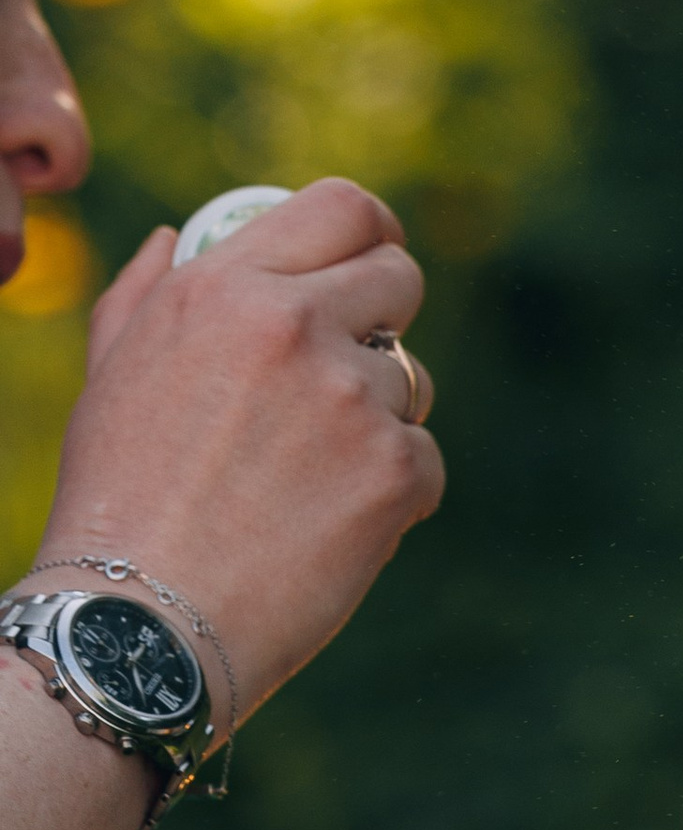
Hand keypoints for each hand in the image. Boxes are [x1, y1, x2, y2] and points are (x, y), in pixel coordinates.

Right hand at [46, 179, 442, 720]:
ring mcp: (351, 396)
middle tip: (351, 377)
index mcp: (225, 287)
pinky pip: (425, 461)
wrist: (143, 620)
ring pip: (411, 381)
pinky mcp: (395, 471)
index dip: (372, 231)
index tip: (376, 260)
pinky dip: (393, 496)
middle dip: (386, 320)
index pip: (340, 209)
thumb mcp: (110, 376)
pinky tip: (328, 531)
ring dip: (379, 419)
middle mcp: (293, 324)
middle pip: (400, 279)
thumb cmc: (116, 503)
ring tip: (306, 480)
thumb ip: (149, 293)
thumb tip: (184, 237)